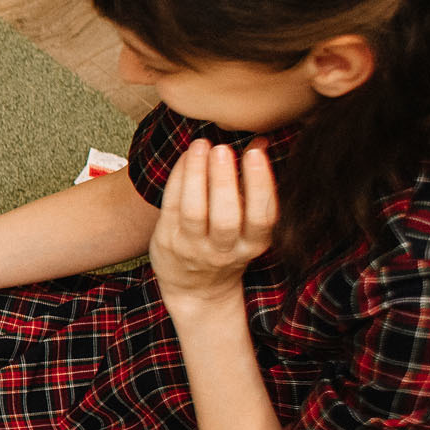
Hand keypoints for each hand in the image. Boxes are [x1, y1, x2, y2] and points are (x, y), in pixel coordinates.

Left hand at [149, 139, 276, 313]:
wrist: (196, 289)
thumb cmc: (227, 245)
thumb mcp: (249, 226)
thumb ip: (254, 185)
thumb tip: (261, 140)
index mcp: (252, 245)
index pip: (262, 217)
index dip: (260, 185)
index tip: (255, 153)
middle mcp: (224, 250)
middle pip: (225, 217)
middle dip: (224, 180)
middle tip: (223, 148)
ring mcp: (192, 248)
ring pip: (194, 212)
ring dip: (196, 175)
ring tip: (201, 145)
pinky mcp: (167, 240)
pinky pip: (171, 206)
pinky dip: (178, 178)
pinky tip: (186, 156)